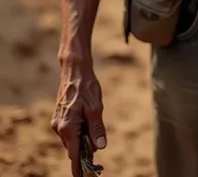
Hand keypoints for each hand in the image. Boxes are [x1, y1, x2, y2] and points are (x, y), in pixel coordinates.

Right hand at [51, 62, 106, 176]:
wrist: (74, 69)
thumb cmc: (86, 86)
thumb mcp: (96, 107)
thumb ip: (97, 128)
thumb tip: (101, 146)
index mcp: (68, 127)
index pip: (74, 155)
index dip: (80, 168)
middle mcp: (59, 128)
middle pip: (74, 148)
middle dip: (85, 151)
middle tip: (99, 147)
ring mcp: (57, 122)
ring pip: (72, 140)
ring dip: (82, 139)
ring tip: (93, 124)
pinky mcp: (59, 117)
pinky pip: (69, 131)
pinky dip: (78, 131)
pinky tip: (87, 119)